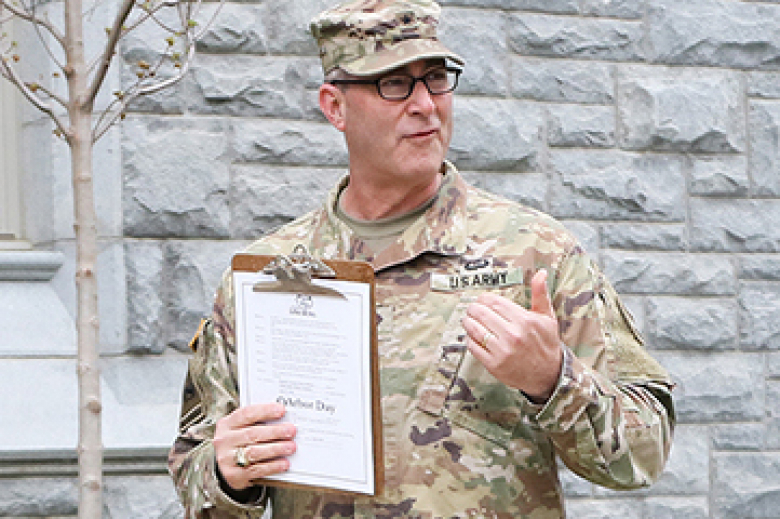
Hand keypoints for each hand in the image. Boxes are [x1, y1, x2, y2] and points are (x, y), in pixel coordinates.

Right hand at [213, 402, 296, 490]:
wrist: (224, 468)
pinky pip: (256, 470)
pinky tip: (284, 463)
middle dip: (274, 432)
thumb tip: (283, 420)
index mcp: (227, 424)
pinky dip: (272, 466)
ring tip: (291, 447)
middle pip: (252, 434)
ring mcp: (227, 459)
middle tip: (291, 430)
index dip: (265, 411)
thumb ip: (257, 422)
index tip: (281, 410)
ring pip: (254, 452)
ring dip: (275, 449)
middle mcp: (225, 441)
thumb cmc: (238, 443)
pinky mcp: (234, 475)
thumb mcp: (240, 428)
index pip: (246, 414)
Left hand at [462, 270, 562, 401]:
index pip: (493, 302)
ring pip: (474, 329)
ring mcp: (502, 351)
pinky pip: (473, 347)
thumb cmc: (547, 344)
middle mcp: (513, 335)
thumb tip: (541, 273)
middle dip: (473, 308)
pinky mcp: (494, 365)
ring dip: (467, 322)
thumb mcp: (547, 317)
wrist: (548, 375)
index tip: (482, 299)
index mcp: (524, 320)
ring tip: (468, 320)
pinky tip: (473, 336)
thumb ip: (540, 294)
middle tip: (472, 309)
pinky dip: (470, 339)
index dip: (483, 298)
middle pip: (481, 313)